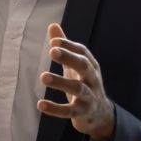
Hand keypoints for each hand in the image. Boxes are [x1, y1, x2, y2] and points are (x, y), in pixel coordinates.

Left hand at [38, 24, 114, 140]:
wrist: (100, 114)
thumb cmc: (84, 84)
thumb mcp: (75, 65)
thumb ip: (64, 47)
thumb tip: (52, 25)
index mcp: (91, 66)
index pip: (82, 52)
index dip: (69, 45)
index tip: (54, 41)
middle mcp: (92, 79)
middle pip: (84, 66)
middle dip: (69, 58)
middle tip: (52, 51)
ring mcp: (89, 96)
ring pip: (77, 88)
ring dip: (61, 82)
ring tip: (43, 77)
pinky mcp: (82, 113)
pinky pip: (69, 111)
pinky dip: (55, 109)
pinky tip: (40, 104)